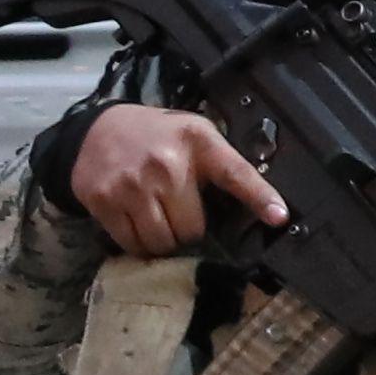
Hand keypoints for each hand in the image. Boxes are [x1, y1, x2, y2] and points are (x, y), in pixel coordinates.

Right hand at [71, 107, 287, 258]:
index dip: (259, 197)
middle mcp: (164, 165)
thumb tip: (266, 207)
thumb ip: (225, 165)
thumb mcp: (197, 136)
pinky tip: (138, 227)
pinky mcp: (103, 202)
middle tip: (180, 217)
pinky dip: (138, 244)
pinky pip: (131, 244)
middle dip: (188, 231)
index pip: (235, 174)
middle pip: (191, 229)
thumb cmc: (157, 135)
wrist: (96, 130)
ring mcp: (130, 186)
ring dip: (164, 242)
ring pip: (160, 242)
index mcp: (197, 143)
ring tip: (160, 224)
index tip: (279, 217)